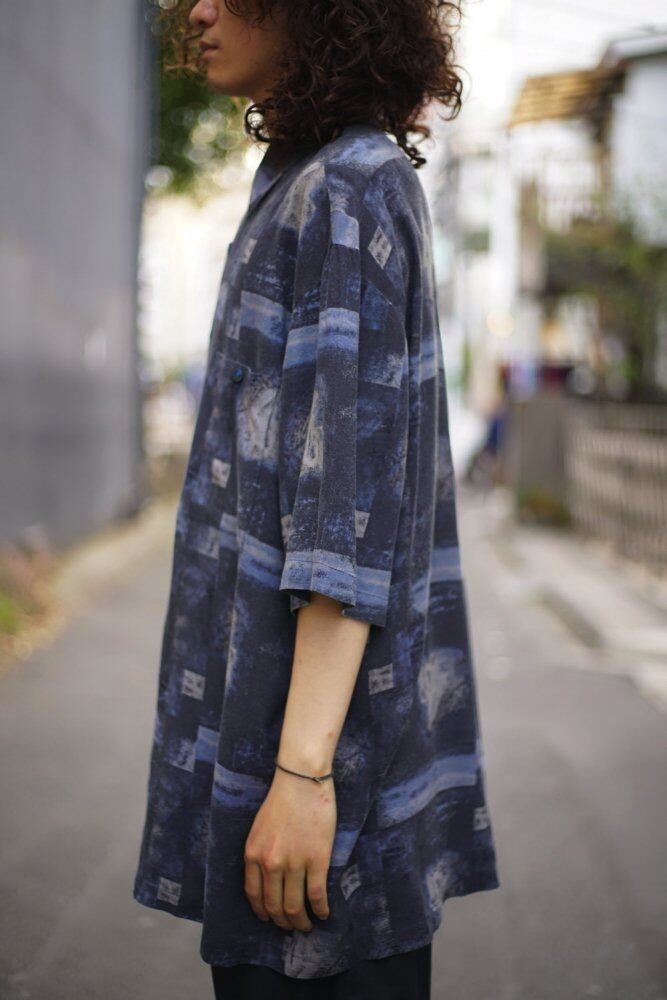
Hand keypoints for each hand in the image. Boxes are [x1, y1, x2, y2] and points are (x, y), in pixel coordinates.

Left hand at [243, 766, 335, 930]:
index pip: (254, 895)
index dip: (262, 912)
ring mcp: (293, 863)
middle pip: (274, 905)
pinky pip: (316, 894)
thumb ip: (260, 853)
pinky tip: (324, 913)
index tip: (270, 918)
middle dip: (282, 921)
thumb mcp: (259, 828)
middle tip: (291, 926)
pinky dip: (320, 909)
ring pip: (295, 906)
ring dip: (301, 921)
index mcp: (253, 854)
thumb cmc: (282, 799)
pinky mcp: (316, 859)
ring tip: (307, 926)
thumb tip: (268, 879)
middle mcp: (270, 863)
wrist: (301, 779)